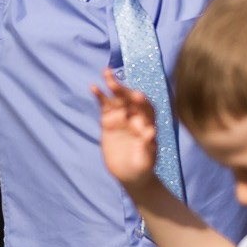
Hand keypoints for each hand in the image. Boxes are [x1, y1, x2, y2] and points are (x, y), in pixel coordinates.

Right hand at [95, 70, 161, 194]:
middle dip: (124, 90)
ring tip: (106, 72)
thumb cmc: (143, 167)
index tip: (137, 96)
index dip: (142, 102)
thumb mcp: (147, 159)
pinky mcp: (109, 121)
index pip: (147, 109)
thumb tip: (152, 132)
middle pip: (130, 99)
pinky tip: (93, 87)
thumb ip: (148, 145)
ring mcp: (122, 118)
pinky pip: (104, 106)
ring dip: (112, 85)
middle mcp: (135, 117)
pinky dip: (100, 97)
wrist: (131, 174)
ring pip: (117, 98)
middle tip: (115, 82)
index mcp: (148, 123)